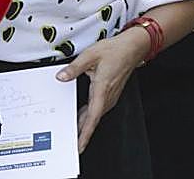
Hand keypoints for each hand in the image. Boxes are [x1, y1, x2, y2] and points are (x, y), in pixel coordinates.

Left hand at [56, 27, 148, 152]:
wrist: (132, 48)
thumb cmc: (115, 50)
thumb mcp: (90, 55)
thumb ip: (74, 68)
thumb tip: (61, 76)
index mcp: (102, 88)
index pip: (92, 117)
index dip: (85, 134)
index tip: (79, 145)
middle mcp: (108, 96)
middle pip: (93, 119)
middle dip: (83, 133)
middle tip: (71, 144)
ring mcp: (111, 96)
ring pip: (96, 115)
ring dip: (86, 124)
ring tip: (74, 132)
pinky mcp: (111, 93)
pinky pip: (99, 108)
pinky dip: (90, 115)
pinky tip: (83, 115)